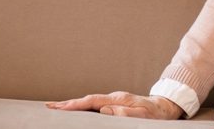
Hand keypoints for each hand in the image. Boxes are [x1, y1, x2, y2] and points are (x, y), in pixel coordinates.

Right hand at [46, 91, 182, 118]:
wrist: (164, 106)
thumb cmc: (154, 114)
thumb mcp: (142, 115)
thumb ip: (124, 113)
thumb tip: (104, 110)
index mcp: (118, 99)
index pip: (92, 101)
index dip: (75, 105)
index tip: (60, 107)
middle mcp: (114, 97)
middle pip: (86, 100)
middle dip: (68, 103)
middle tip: (49, 107)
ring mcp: (113, 100)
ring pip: (89, 102)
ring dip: (73, 105)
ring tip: (56, 108)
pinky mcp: (114, 103)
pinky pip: (94, 105)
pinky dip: (82, 106)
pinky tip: (75, 110)